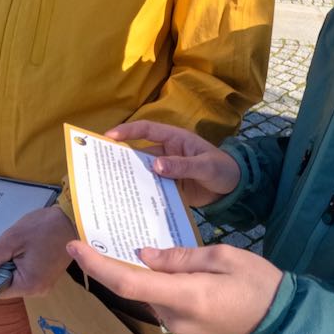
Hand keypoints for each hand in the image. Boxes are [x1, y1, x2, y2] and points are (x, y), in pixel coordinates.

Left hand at [0, 206, 78, 297]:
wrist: (75, 219)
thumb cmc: (46, 228)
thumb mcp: (13, 239)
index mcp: (29, 285)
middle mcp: (37, 290)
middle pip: (5, 285)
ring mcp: (43, 284)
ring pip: (14, 278)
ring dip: (6, 264)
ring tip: (4, 248)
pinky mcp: (46, 275)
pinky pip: (24, 273)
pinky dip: (16, 262)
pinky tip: (16, 249)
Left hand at [66, 241, 282, 333]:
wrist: (279, 320)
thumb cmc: (258, 282)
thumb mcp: (222, 256)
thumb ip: (180, 257)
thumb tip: (144, 255)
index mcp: (185, 295)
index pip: (129, 282)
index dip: (98, 265)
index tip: (74, 247)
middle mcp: (174, 315)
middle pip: (133, 287)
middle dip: (111, 263)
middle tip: (95, 236)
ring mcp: (177, 325)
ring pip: (146, 293)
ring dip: (133, 271)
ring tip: (123, 243)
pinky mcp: (182, 327)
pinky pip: (159, 299)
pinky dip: (151, 281)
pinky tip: (152, 263)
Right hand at [106, 121, 240, 206]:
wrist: (235, 190)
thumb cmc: (223, 169)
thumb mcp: (205, 166)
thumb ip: (182, 165)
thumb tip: (155, 164)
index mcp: (175, 139)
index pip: (147, 130)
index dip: (127, 131)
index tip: (108, 137)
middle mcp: (166, 153)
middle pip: (139, 153)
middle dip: (120, 157)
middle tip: (99, 164)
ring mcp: (166, 171)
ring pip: (143, 172)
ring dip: (129, 178)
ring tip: (109, 187)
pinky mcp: (168, 187)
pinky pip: (151, 189)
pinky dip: (141, 194)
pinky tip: (129, 203)